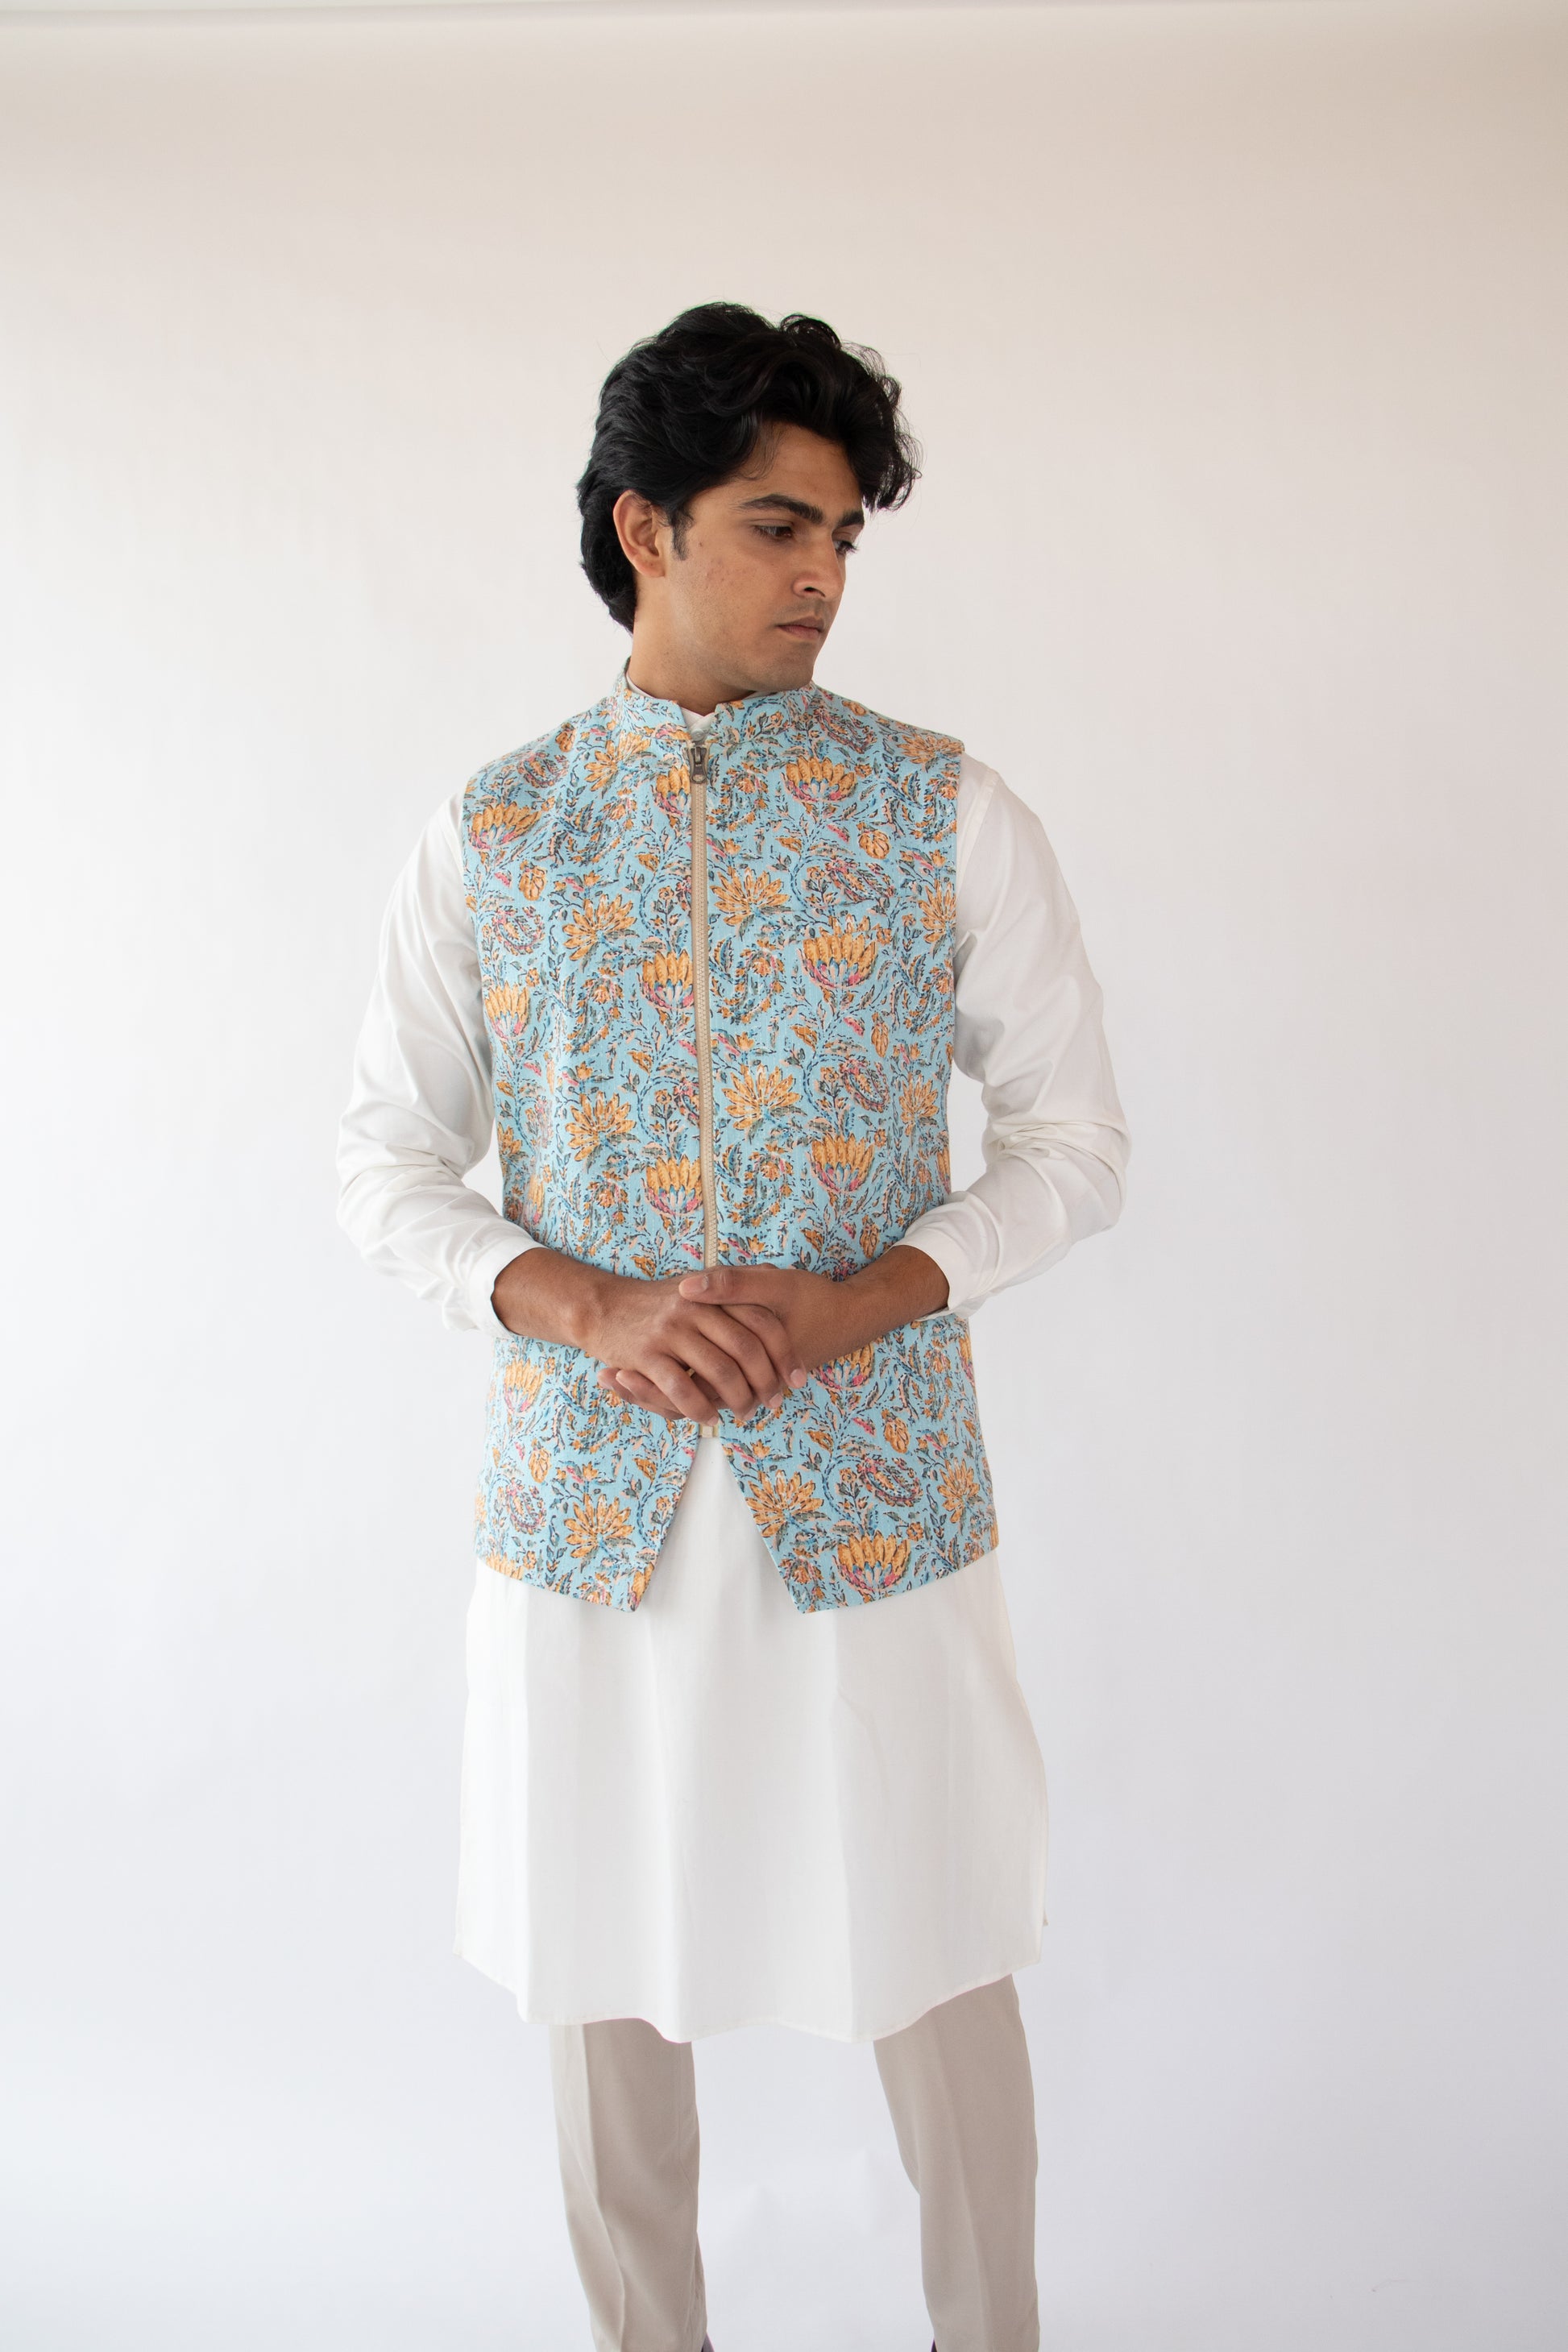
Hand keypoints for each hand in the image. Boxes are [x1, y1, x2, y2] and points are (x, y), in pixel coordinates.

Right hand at [492, 1248, 804, 1422]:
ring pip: (719, 1372)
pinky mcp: (647, 1354)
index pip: (763, 1322)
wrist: (602, 1306)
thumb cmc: (657, 1302)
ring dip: (738, 1400)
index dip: (785, 1353)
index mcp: (713, 1292)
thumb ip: (732, 1282)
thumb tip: (773, 1273)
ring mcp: (671, 1330)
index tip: (799, 1378)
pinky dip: (700, 1408)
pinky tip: (708, 1416)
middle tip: (776, 1403)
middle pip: (747, 1350)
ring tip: (745, 1413)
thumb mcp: (698, 1284)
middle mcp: (696, 1308)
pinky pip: (682, 1389)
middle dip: (767, 1382)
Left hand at [601, 1246, 949, 1420]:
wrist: (847, 1319)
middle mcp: (742, 1383)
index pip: (684, 1391)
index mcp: (742, 1365)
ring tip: (613, 1376)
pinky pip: (704, 1391)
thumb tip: (686, 1285)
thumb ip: (729, 1286)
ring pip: (691, 1402)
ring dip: (653, 1394)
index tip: (613, 1370)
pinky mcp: (745, 1378)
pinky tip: (642, 1370)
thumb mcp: (772, 1286)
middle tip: (605, 1376)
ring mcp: (743, 1384)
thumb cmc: (810, 1300)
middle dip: (641, 1394)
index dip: (645, 1385)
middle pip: (682, 1404)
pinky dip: (672, 1385)